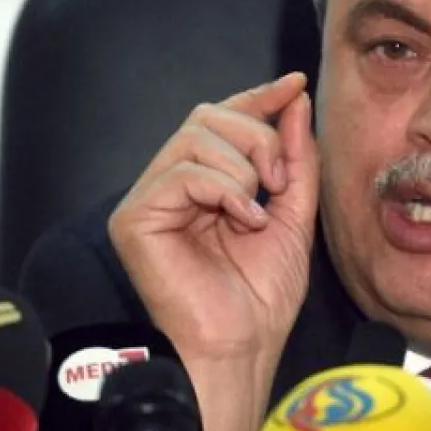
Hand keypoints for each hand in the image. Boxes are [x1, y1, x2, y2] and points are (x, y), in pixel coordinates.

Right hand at [110, 72, 316, 430]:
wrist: (244, 346)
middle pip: (209, 117)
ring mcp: (148, 201)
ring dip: (244, 168)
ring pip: (196, 137)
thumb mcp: (293, 215)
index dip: (258, 97)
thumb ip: (294, 159)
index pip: (223, 120)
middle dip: (258, 138)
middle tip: (279, 182)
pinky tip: (242, 219)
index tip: (295, 84)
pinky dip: (224, 189)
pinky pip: (182, 171)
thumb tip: (295, 100)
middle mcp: (170, 186)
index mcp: (204, 185)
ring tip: (257, 214)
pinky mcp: (135, 219)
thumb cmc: (261, 298)